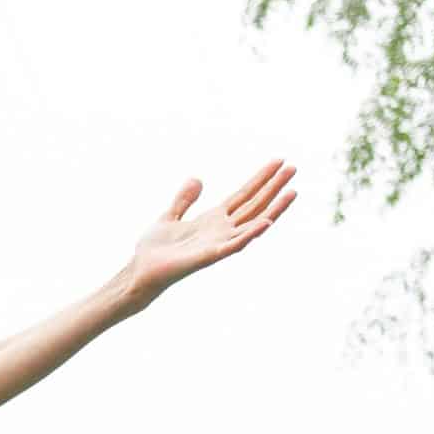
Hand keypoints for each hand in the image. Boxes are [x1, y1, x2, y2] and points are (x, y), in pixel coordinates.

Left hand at [121, 159, 297, 308]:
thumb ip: (184, 200)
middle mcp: (221, 231)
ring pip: (252, 224)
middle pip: (254, 205)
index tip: (278, 162)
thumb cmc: (154, 250)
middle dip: (273, 187)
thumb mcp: (169, 216)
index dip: (260, 179)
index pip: (244, 195)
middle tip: (293, 168)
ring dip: (273, 209)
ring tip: (292, 192)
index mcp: (213, 220)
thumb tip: (197, 179)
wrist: (140, 271)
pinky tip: (266, 223)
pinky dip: (250, 235)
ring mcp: (218, 244)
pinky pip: (234, 245)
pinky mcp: (209, 256)